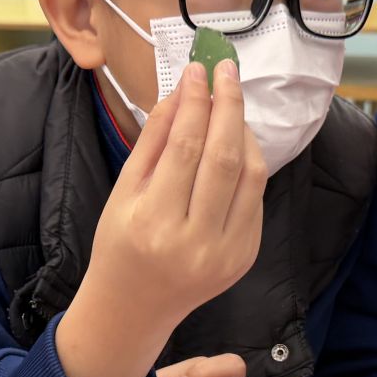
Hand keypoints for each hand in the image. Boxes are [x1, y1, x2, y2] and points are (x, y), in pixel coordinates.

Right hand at [56, 61, 266, 376]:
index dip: (196, 102)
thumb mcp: (123, 190)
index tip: (197, 70)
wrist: (134, 307)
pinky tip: (235, 142)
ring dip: (243, 130)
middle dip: (228, 104)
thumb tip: (182, 91)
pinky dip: (249, 162)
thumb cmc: (120, 244)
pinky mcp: (245, 257)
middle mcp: (194, 241)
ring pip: (249, 174)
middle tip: (226, 70)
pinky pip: (255, 197)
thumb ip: (153, 139)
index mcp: (154, 222)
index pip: (184, 146)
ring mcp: (226, 253)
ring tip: (230, 103)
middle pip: (224, 157)